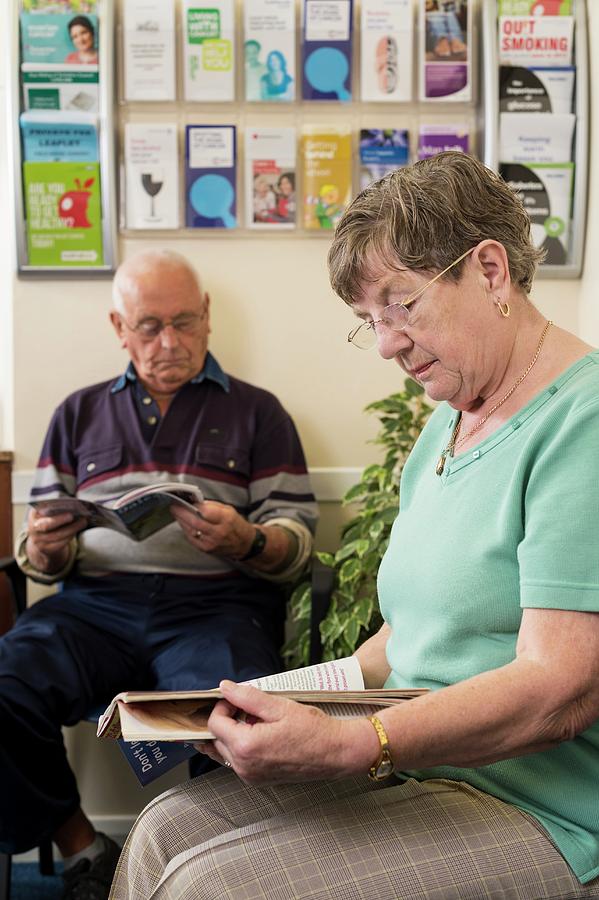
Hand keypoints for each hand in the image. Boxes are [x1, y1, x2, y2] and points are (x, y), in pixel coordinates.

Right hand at [26, 506, 85, 573]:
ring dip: (71, 528)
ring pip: (56, 535)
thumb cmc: (51, 521)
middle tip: (72, 515)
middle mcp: (33, 527)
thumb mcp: (50, 513)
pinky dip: (70, 536)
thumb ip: (59, 507)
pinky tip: (77, 531)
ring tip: (83, 522)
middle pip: (46, 524)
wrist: (42, 542)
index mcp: (34, 514)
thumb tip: (75, 505)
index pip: (42, 509)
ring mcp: (38, 540)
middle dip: (60, 520)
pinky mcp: (45, 549)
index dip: (54, 506)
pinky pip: (59, 543)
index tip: (66, 503)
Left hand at [171, 501, 254, 558]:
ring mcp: (211, 542)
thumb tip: (195, 501)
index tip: (184, 500)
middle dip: (182, 513)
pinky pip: (191, 538)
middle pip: (195, 522)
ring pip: (191, 530)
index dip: (193, 506)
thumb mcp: (228, 509)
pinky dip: (186, 530)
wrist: (243, 543)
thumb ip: (211, 505)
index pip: (205, 512)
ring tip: (176, 513)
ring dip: (181, 521)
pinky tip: (183, 523)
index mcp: (226, 519)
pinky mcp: (206, 549)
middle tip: (174, 506)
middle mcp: (219, 532)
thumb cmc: (235, 524)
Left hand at [193, 681, 378, 784]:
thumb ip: (247, 697)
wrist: (336, 753)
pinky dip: (241, 747)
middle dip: (226, 719)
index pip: (215, 724)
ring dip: (231, 734)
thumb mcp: (279, 706)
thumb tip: (225, 687)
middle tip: (246, 706)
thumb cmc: (313, 730)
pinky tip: (259, 734)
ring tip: (253, 720)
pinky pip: (238, 762)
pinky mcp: (259, 780)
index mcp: (246, 747)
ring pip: (225, 752)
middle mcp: (245, 767)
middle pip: (217, 739)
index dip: (223, 706)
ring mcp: (251, 777)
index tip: (236, 698)